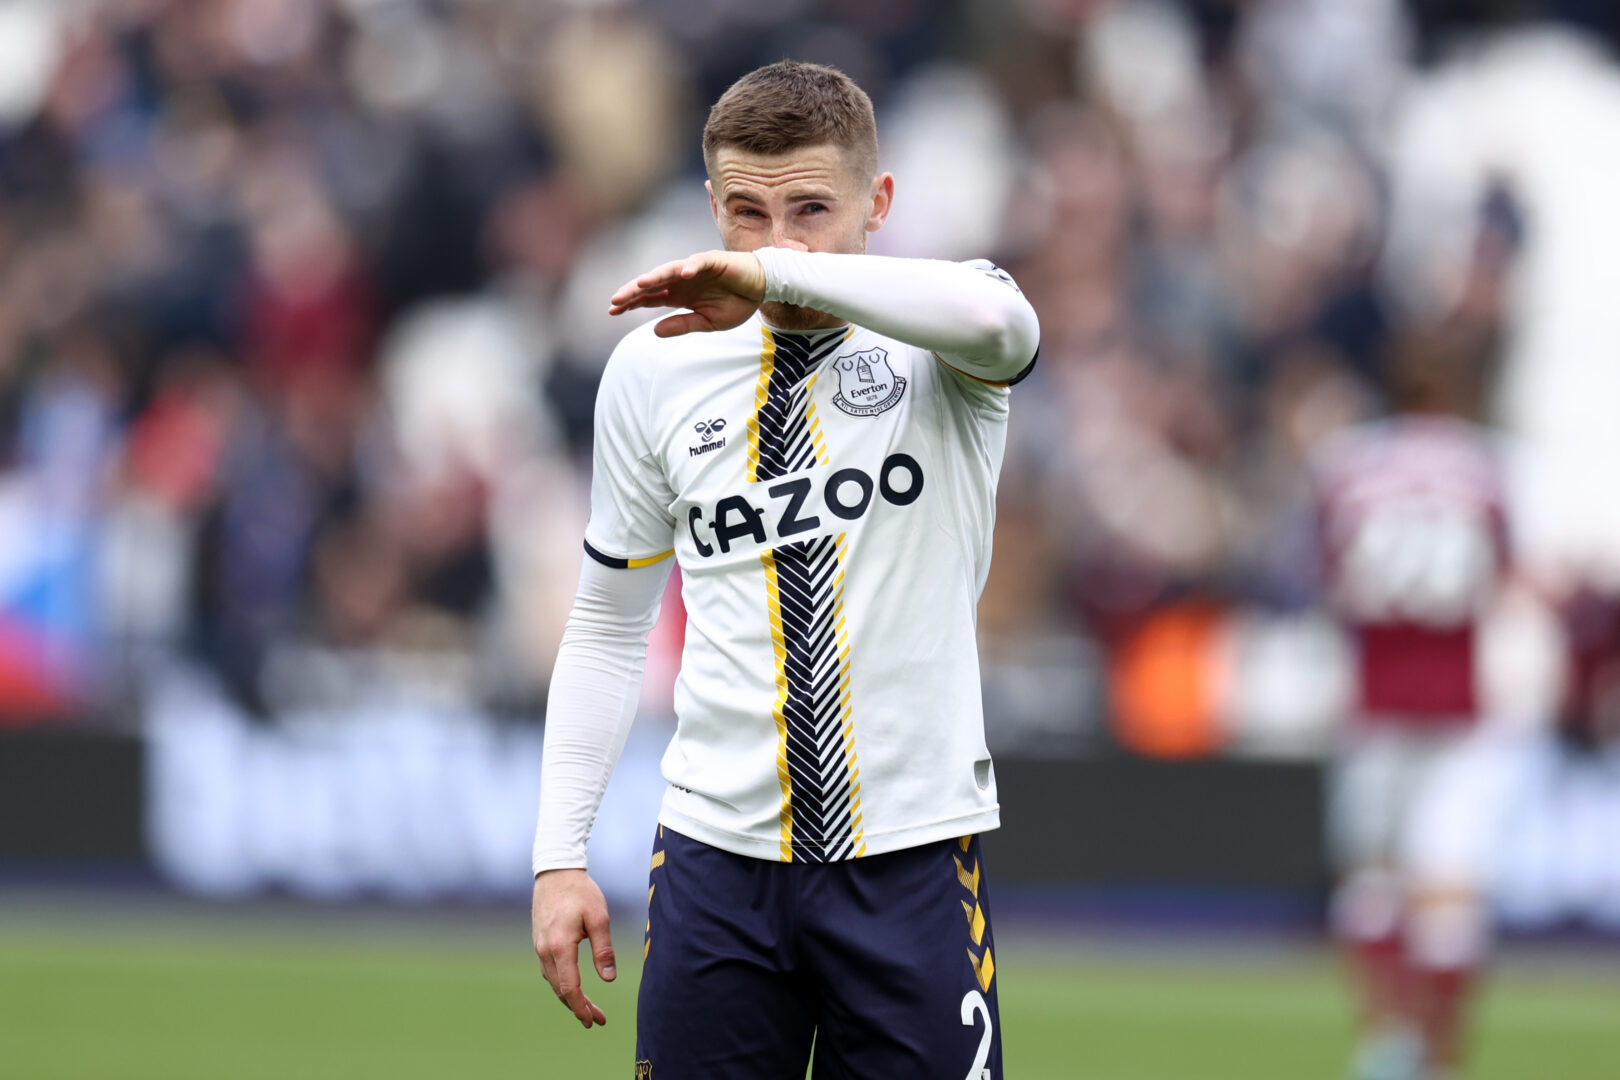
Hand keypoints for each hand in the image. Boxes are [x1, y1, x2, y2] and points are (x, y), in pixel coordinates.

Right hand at [532, 868, 615, 1028]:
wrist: (555, 872)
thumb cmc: (580, 892)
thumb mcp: (599, 918)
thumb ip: (603, 949)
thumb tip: (609, 979)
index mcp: (560, 947)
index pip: (569, 988)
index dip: (581, 1007)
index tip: (592, 1021)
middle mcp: (545, 951)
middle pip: (560, 989)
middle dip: (578, 1007)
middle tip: (596, 1020)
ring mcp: (539, 947)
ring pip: (554, 981)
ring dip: (570, 996)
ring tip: (588, 1007)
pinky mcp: (539, 942)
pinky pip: (549, 971)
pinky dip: (562, 983)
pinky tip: (573, 985)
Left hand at [609, 249, 768, 336]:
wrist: (762, 288)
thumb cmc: (735, 303)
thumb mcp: (707, 323)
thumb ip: (682, 325)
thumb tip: (654, 331)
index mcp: (679, 295)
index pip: (649, 297)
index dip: (631, 303)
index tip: (612, 312)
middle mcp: (682, 280)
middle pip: (652, 284)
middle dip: (633, 292)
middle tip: (615, 301)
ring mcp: (695, 269)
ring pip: (669, 271)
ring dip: (655, 277)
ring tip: (640, 285)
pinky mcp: (713, 261)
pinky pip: (699, 262)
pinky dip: (691, 267)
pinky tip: (682, 274)